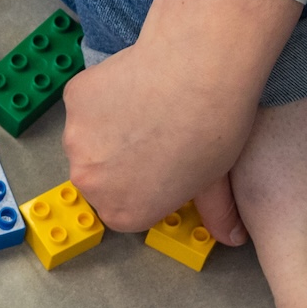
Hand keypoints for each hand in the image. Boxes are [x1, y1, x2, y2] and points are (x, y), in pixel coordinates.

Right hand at [61, 0, 300, 233]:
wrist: (200, 69)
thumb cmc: (214, 129)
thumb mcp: (216, 181)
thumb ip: (214, 213)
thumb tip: (233, 238)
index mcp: (123, 213)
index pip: (123, 207)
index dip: (142, 187)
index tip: (162, 168)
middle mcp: (90, 184)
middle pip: (99, 175)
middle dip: (119, 159)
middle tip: (157, 133)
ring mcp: (75, 140)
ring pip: (89, 136)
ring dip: (109, 126)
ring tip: (148, 105)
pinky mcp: (73, 100)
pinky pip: (86, 101)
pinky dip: (103, 94)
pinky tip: (136, 82)